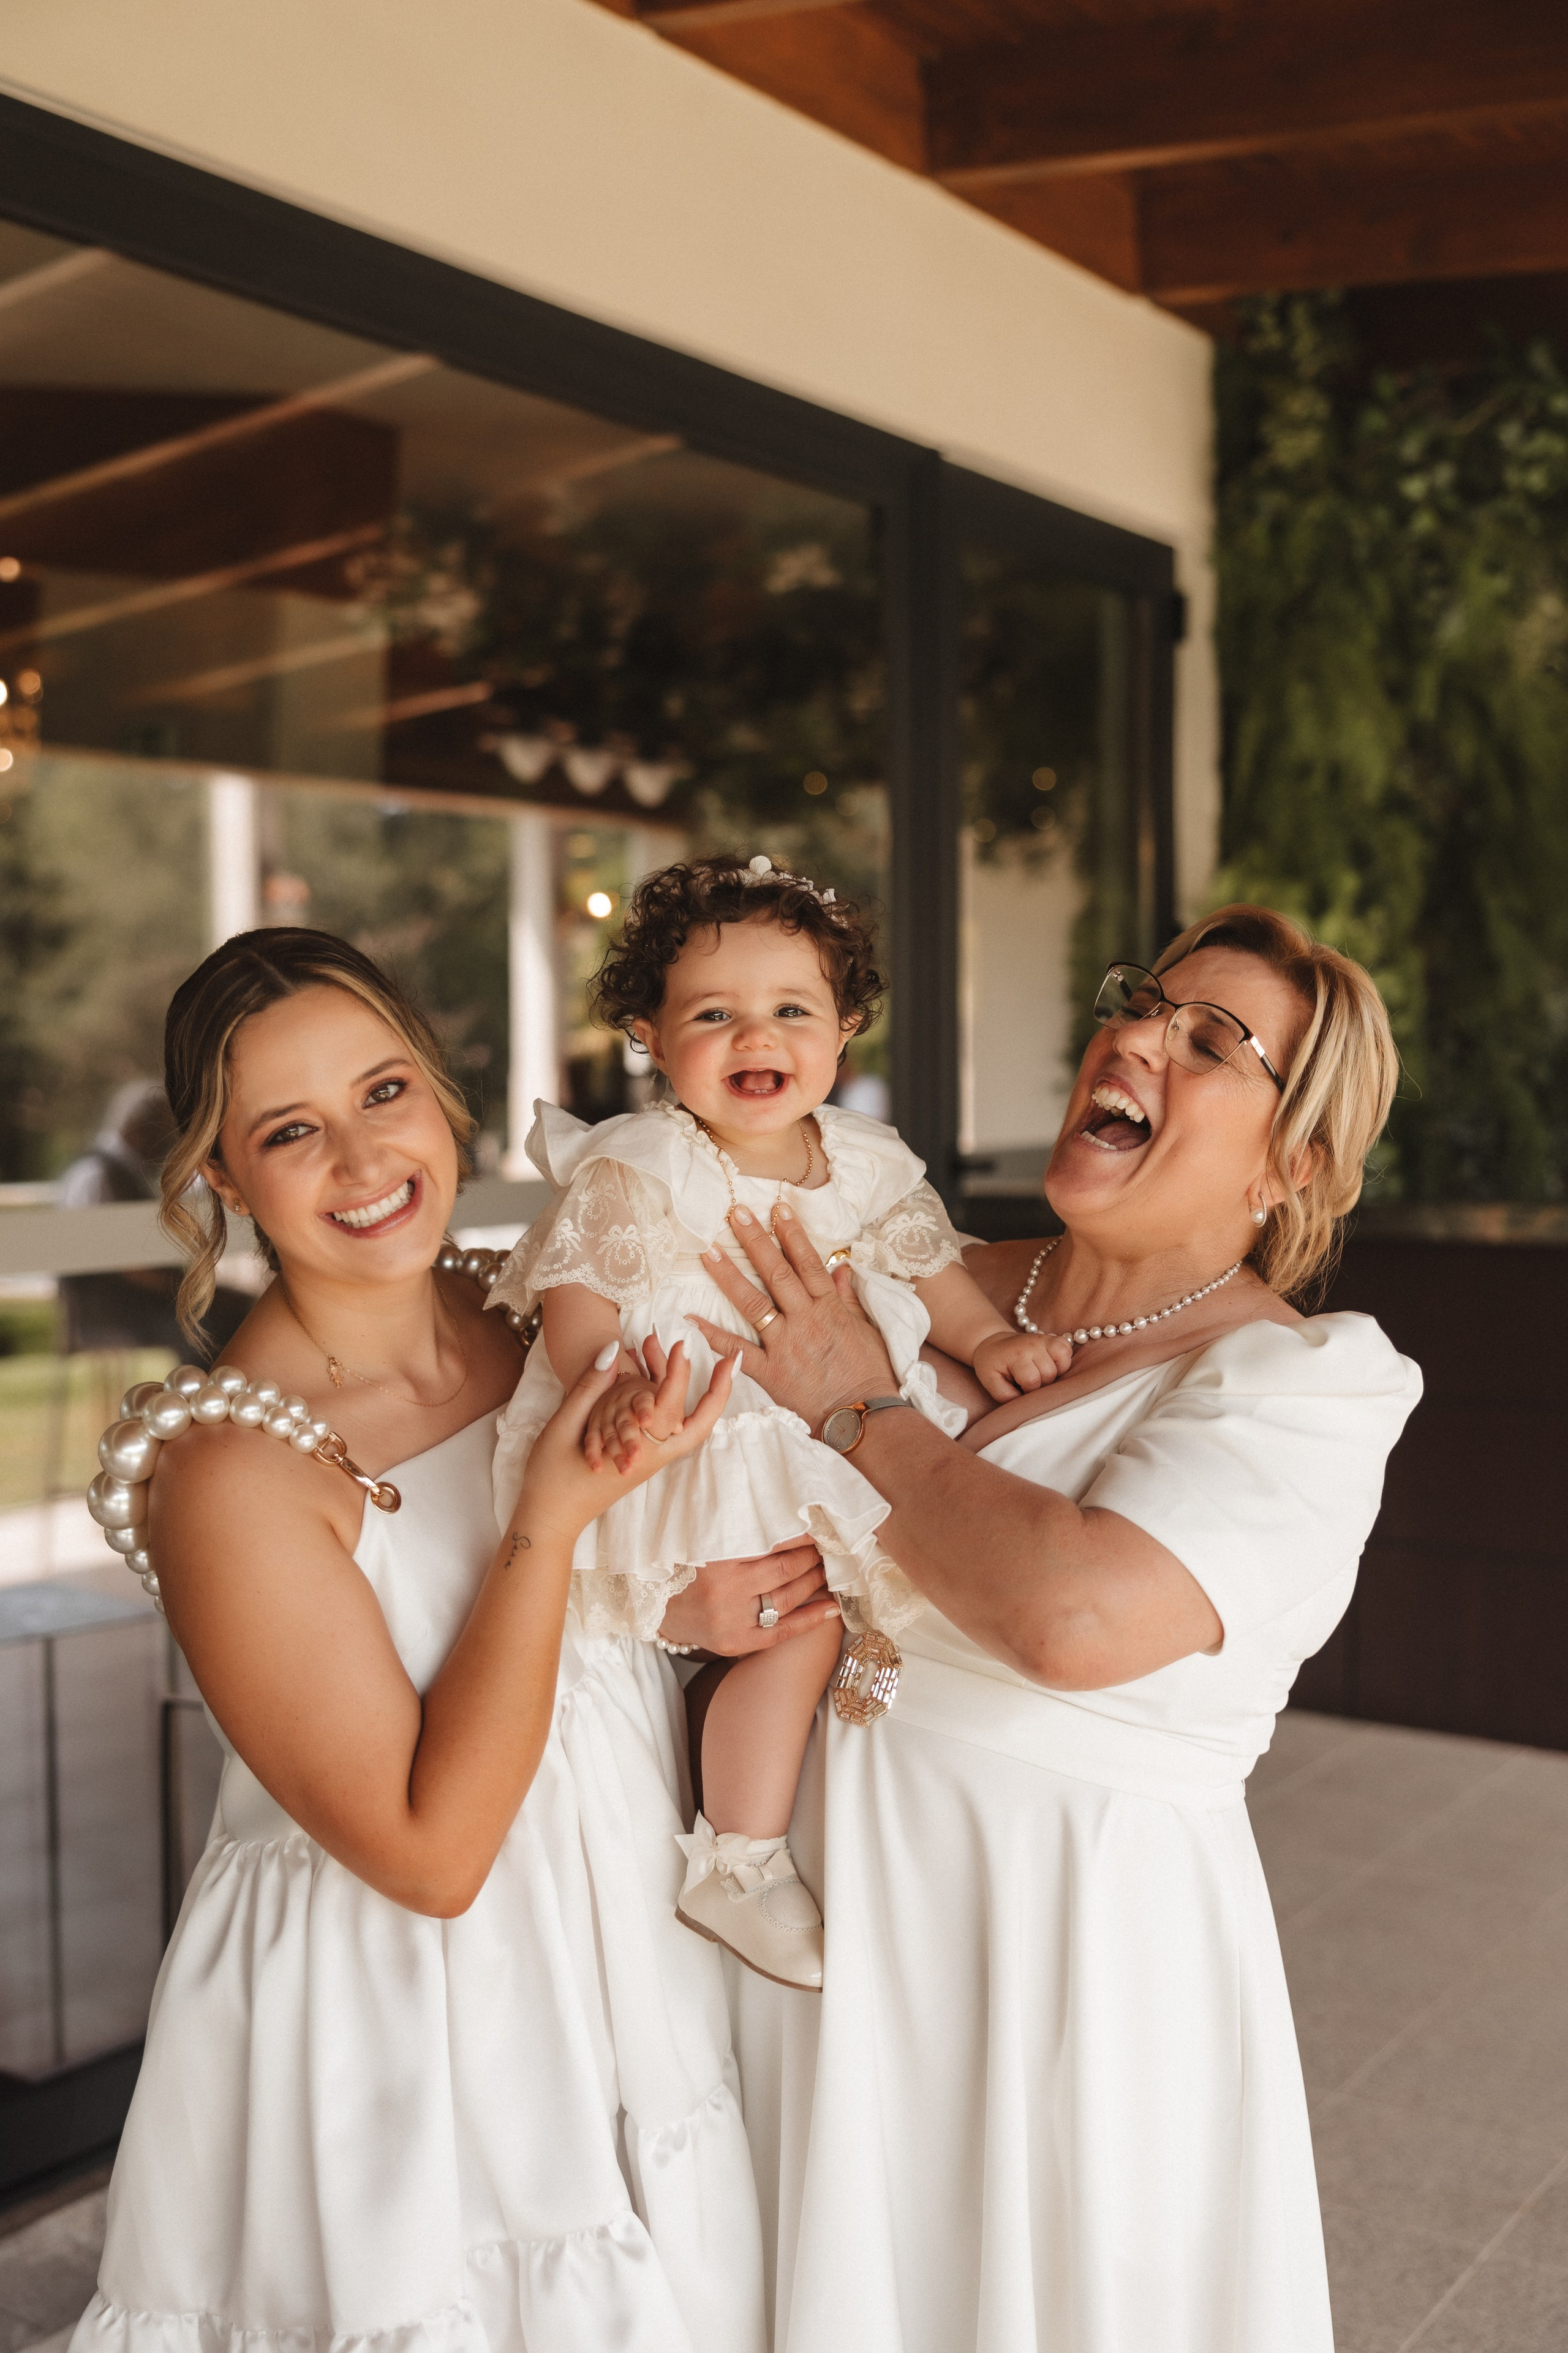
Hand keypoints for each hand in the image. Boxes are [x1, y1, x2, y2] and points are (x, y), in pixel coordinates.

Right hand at [516, 1339, 735, 1543]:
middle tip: (729, 1361)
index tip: (680, 1344)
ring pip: (686, 1428)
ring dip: (697, 1396)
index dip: (677, 1373)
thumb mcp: (563, 1426)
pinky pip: (667, 1432)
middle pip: (698, 1425)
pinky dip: (674, 1406)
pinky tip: (671, 1387)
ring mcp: (649, 1463)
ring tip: (699, 1362)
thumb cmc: (550, 1477)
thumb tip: (611, 1351)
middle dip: (717, 1392)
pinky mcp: (641, 1462)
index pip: (667, 1407)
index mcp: (635, 1452)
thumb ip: (589, 1388)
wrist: (549, 1520)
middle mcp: (651, 1459)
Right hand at [659, 1541, 839, 1656]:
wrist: (653, 1606)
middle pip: (785, 1570)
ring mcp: (731, 1620)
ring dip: (814, 1582)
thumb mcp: (701, 1538)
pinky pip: (781, 1632)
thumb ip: (737, 1527)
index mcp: (716, 1559)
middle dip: (812, 1556)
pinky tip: (831, 1609)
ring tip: (828, 1568)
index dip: (801, 1535)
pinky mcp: (735, 1642)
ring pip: (786, 1598)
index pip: (772, 1543)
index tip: (819, 1524)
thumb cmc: (681, 1565)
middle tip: (829, 1545)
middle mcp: (725, 1591)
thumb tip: (782, 1510)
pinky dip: (809, 1620)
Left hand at [685, 1203, 894, 1430]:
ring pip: (752, 1303)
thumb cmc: (868, 1374)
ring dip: (729, 1275)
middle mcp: (804, 1320)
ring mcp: (785, 1345)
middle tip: (735, 1213)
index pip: (807, 1262)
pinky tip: (691, 1317)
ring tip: (709, 1251)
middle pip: (776, 1273)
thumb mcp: (865, 1330)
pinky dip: (713, 1334)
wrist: (863, 1416)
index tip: (777, 1207)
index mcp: (828, 1308)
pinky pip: (736, 1350)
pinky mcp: (770, 1372)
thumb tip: (840, 1268)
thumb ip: (847, 1298)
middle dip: (755, 1241)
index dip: (791, 1233)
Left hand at [972, 1327, 1075, 1401]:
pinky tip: (1050, 1365)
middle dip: (1041, 1383)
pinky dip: (1063, 1360)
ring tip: (1039, 1374)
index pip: (1032, 1380)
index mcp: (1016, 1355)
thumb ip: (1006, 1396)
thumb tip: (1026, 1403)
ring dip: (1054, 1373)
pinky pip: (1067, 1349)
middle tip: (1028, 1382)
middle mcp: (1032, 1345)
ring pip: (1063, 1362)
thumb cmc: (991, 1365)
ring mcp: (1043, 1339)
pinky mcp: (1051, 1338)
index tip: (1020, 1389)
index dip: (1028, 1391)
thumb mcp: (990, 1382)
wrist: (992, 1343)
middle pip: (1049, 1373)